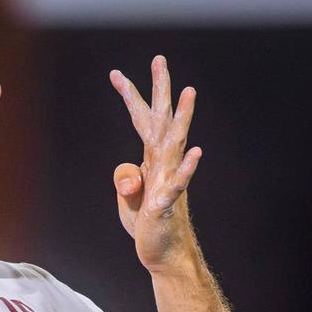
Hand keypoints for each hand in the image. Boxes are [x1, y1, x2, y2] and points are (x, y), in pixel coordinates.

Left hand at [108, 56, 202, 272]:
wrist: (162, 253)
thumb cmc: (145, 221)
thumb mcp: (126, 196)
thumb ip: (125, 179)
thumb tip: (133, 175)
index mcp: (152, 159)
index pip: (142, 121)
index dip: (131, 97)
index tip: (115, 73)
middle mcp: (163, 164)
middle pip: (162, 121)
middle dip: (161, 89)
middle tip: (159, 59)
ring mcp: (167, 181)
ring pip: (175, 144)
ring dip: (182, 118)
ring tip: (189, 93)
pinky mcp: (165, 204)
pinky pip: (177, 183)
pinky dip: (186, 167)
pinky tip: (196, 152)